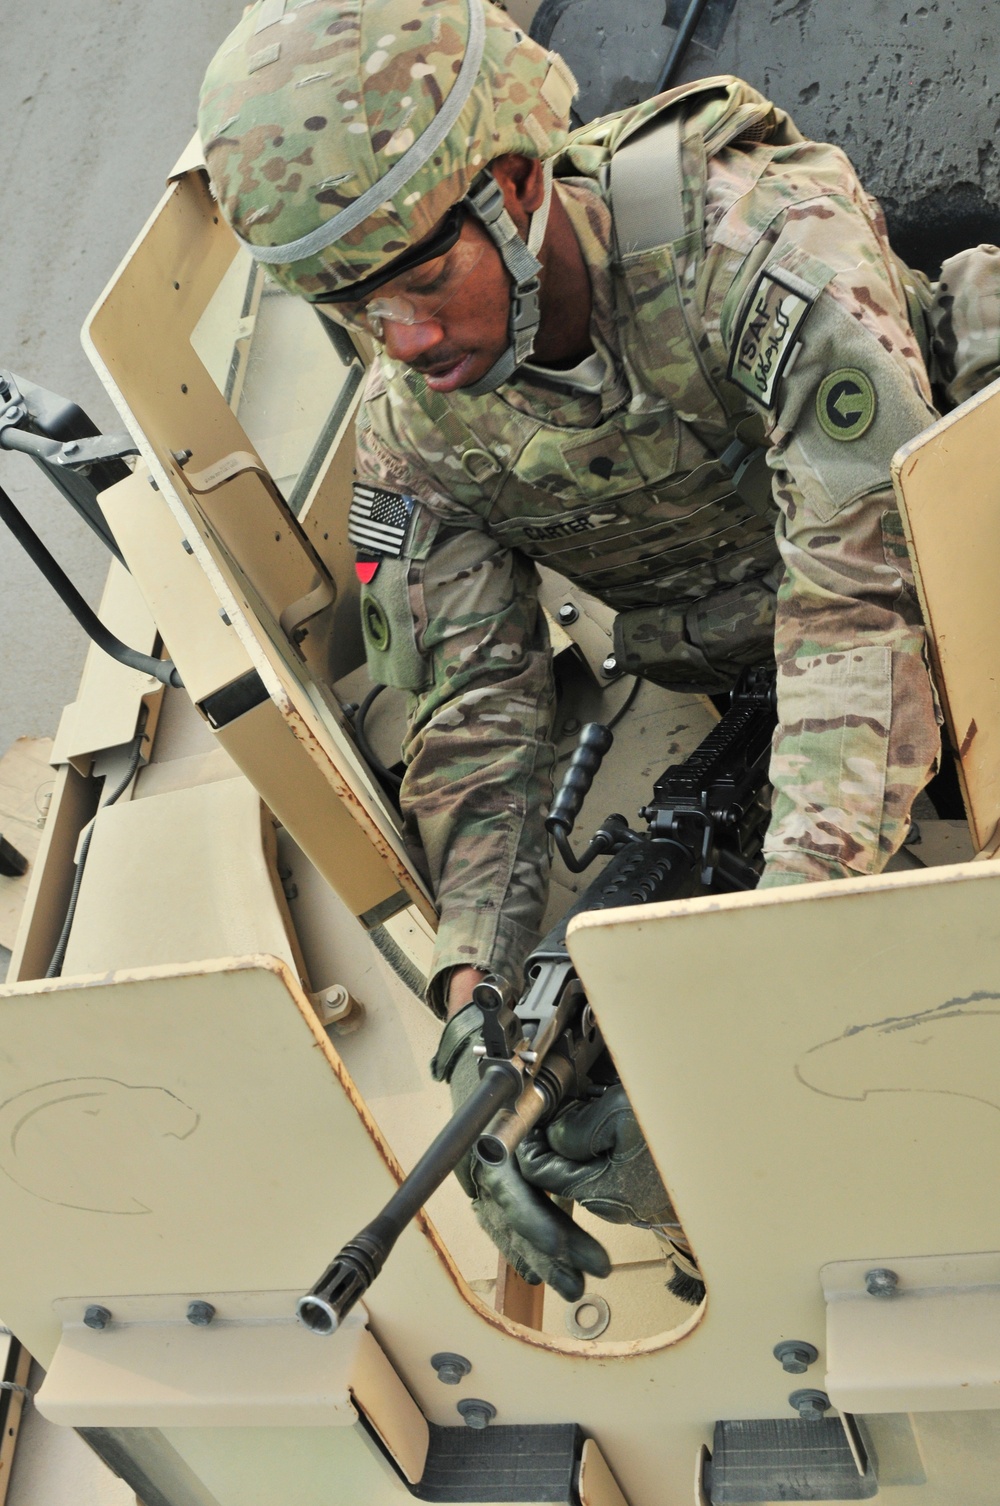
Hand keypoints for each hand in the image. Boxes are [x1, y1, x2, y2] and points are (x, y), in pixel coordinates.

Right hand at [431, 1005, 610, 1299]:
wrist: (474, 1045)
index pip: (511, 1193)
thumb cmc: (508, 1056)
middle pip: (511, 1217)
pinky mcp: (483, 1180)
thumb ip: (554, 1103)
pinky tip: (539, 1274)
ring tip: (574, 1286)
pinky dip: (518, 1247)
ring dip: (538, 1258)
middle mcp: (478, 1161)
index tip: (570, 1252)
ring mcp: (476, 1173)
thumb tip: (585, 1133)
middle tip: (589, 1276)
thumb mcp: (535, 1072)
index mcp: (489, 1137)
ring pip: (505, 1225)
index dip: (539, 1225)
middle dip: (550, 1250)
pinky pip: (499, 1221)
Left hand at [517, 1083, 676, 1226]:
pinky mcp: (649, 1193)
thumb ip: (575, 1130)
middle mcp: (613, 1206)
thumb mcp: (617, 1116)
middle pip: (564, 1171)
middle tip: (567, 1104)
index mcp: (599, 1191)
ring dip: (584, 1139)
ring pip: (588, 1168)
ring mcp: (633, 1202)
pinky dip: (607, 1146)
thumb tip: (553, 1135)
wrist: (734, 1148)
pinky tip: (620, 1122)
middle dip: (559, 1137)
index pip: (539, 1173)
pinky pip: (613, 1169)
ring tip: (597, 1108)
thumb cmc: (682, 1132)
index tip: (533, 1115)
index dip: (531, 1140)